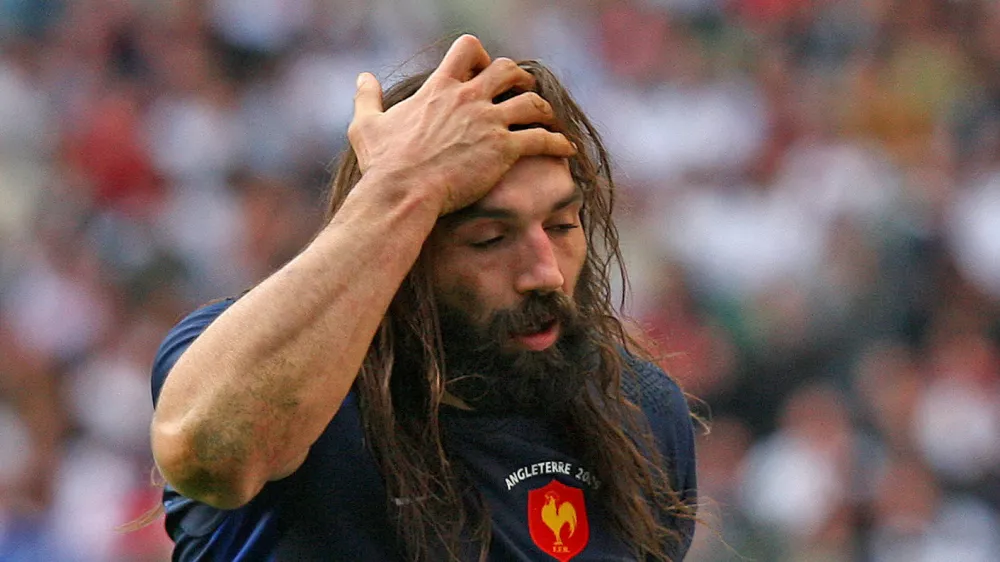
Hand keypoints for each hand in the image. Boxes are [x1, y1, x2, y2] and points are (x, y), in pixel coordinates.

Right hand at [347, 34, 576, 214]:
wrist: (402, 192)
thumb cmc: (383, 164)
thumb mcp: (367, 125)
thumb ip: (367, 97)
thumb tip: (363, 77)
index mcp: (440, 88)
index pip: (468, 50)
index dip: (481, 57)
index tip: (483, 71)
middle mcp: (468, 98)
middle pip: (507, 69)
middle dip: (520, 78)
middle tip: (524, 90)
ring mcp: (488, 122)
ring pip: (531, 101)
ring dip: (544, 109)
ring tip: (549, 119)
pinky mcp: (503, 150)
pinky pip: (541, 139)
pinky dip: (557, 142)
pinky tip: (566, 149)